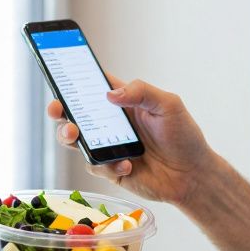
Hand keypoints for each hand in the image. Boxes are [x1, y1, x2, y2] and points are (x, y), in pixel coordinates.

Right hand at [48, 75, 215, 207]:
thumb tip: (110, 95)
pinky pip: (95, 165)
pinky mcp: (109, 169)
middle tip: (57, 109)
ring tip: (75, 134)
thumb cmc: (184, 136)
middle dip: (59, 110)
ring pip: (75, 140)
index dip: (74, 79)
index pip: (93, 85)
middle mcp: (110, 123)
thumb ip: (141, 92)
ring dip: (68, 136)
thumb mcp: (169, 105)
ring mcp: (107, 147)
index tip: (59, 74)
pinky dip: (108, 165)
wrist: (192, 176)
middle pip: (74, 113)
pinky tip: (128, 165)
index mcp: (123, 102)